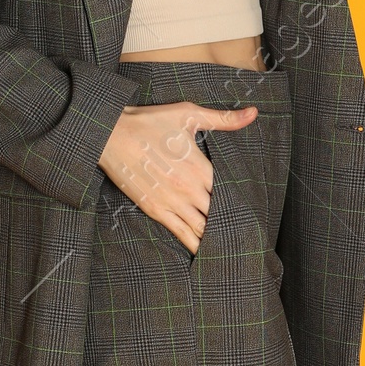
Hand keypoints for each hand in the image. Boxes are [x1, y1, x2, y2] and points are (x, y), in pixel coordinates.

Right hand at [98, 102, 257, 252]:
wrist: (111, 135)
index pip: (230, 192)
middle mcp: (190, 189)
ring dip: (216, 237)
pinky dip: (195, 244)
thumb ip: (224, 119)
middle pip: (219, 214)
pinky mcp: (155, 210)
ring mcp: (172, 202)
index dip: (241, 201)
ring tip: (229, 246)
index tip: (251, 209)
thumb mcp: (189, 115)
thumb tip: (253, 113)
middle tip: (245, 232)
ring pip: (202, 228)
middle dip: (231, 222)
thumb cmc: (149, 122)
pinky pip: (181, 234)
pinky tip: (204, 253)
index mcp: (201, 167)